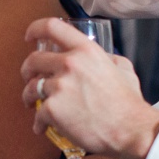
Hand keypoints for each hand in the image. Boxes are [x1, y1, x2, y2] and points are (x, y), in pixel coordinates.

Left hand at [22, 18, 158, 158]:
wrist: (131, 131)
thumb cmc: (129, 104)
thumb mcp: (124, 69)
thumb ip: (109, 58)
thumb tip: (104, 56)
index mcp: (86, 50)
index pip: (52, 27)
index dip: (35, 29)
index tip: (29, 37)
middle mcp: (69, 64)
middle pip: (34, 59)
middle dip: (27, 69)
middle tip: (28, 77)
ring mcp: (59, 86)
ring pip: (31, 87)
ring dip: (28, 95)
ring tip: (31, 102)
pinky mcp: (53, 109)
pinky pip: (38, 113)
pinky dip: (38, 121)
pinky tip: (41, 126)